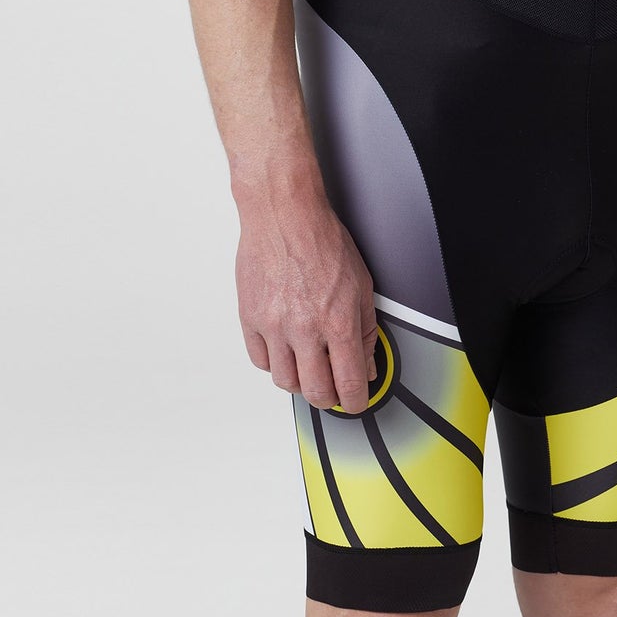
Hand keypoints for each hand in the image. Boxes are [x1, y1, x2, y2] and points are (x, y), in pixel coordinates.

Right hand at [234, 174, 379, 413]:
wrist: (285, 215)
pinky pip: (261, 361)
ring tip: (309, 364)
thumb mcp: (361, 283)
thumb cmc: (323, 241)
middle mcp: (304, 330)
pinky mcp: (249, 319)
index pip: (349, 385)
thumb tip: (367, 364)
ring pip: (285, 382)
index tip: (356, 399)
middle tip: (334, 387)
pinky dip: (275, 362)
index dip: (356, 400)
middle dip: (329, 396)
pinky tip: (286, 348)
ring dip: (300, 380)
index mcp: (337, 322)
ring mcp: (274, 326)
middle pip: (315, 392)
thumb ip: (366, 330)